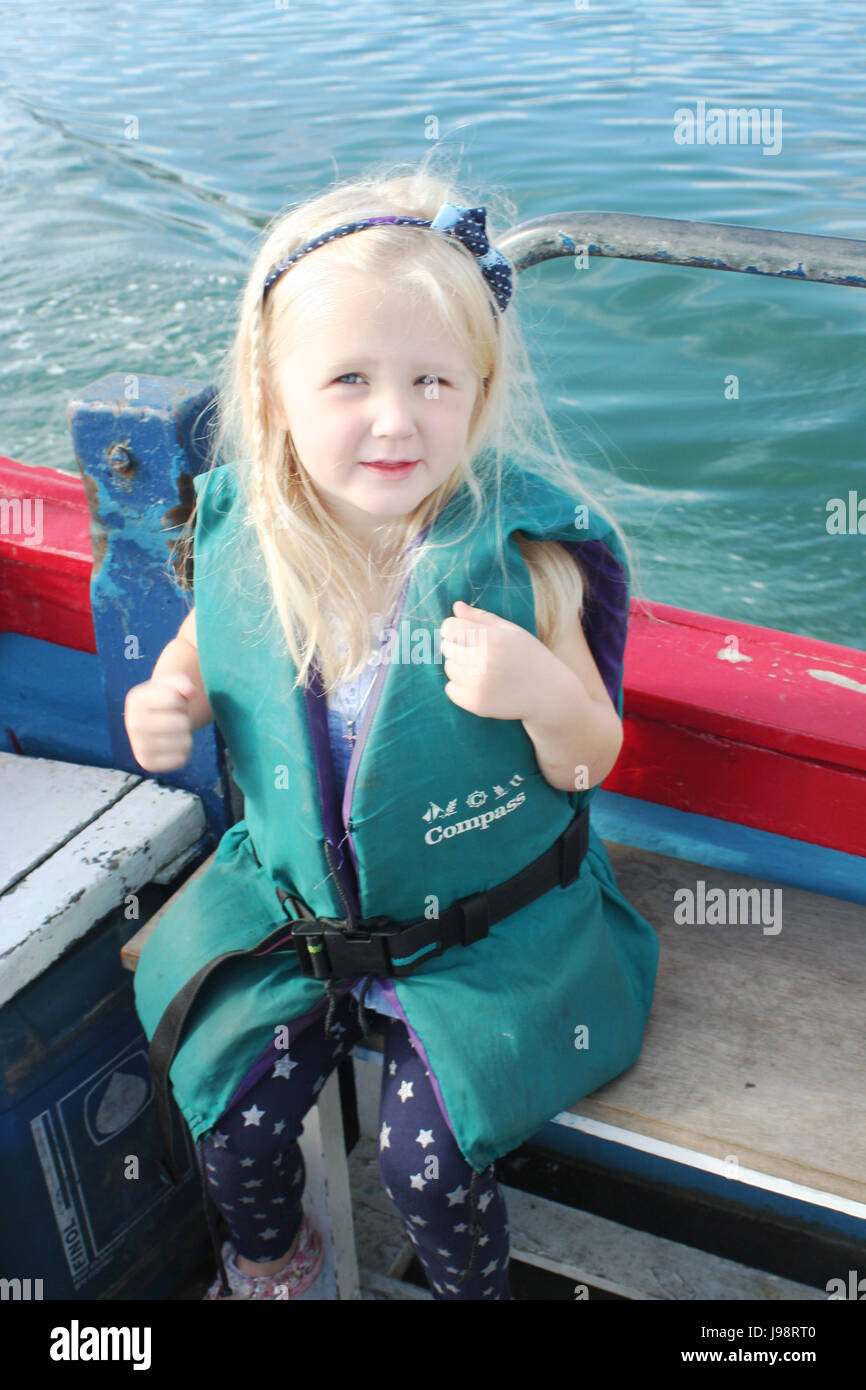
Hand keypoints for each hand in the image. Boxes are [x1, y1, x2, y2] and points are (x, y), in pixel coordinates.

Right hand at [124, 673, 197, 771]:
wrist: (155, 722)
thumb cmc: (167, 700)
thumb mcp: (173, 685)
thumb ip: (183, 682)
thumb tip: (191, 691)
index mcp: (136, 700)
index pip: (175, 699)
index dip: (182, 700)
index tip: (174, 701)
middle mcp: (133, 724)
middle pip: (181, 724)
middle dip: (185, 720)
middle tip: (175, 718)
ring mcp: (138, 746)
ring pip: (184, 743)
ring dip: (185, 736)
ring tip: (173, 731)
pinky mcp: (147, 764)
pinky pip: (181, 759)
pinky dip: (183, 752)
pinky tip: (171, 745)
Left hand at [439, 600, 554, 720]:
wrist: (548, 693)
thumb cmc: (529, 656)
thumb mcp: (511, 631)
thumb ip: (481, 618)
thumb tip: (456, 606)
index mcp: (492, 638)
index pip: (449, 628)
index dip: (454, 628)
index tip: (464, 632)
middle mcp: (483, 661)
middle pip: (446, 647)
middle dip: (458, 647)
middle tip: (481, 652)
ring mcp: (478, 685)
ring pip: (449, 668)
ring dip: (460, 666)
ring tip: (484, 669)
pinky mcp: (476, 704)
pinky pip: (450, 689)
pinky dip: (460, 687)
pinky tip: (481, 684)